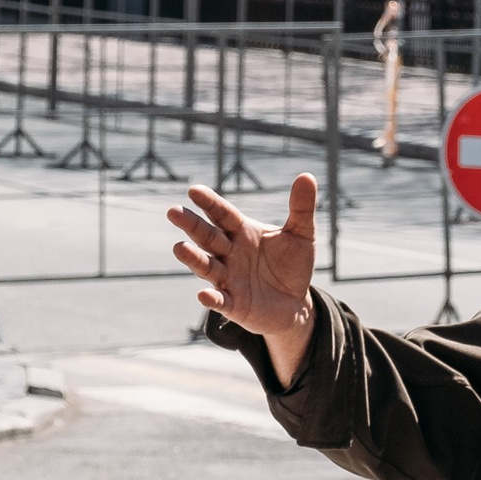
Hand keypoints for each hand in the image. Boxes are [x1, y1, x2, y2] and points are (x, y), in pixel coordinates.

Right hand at [169, 178, 318, 384]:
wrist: (295, 303)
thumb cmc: (292, 265)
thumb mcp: (301, 234)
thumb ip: (301, 208)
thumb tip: (307, 176)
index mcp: (242, 232)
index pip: (222, 214)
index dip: (209, 203)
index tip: (193, 190)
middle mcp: (229, 253)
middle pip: (208, 236)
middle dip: (191, 225)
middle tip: (173, 211)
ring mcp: (228, 279)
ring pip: (207, 266)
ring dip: (193, 258)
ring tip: (179, 248)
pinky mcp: (233, 304)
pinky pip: (220, 300)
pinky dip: (211, 298)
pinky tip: (203, 294)